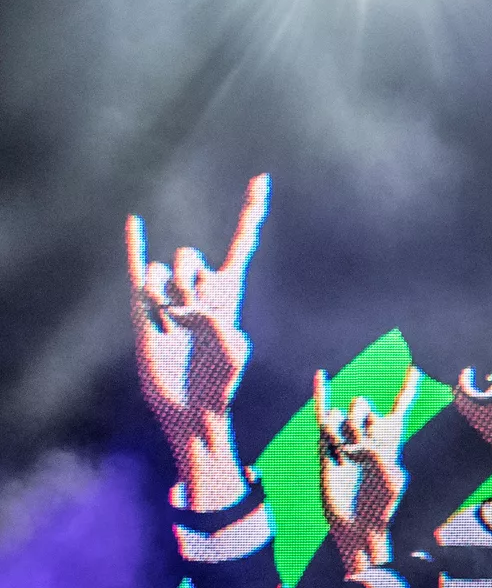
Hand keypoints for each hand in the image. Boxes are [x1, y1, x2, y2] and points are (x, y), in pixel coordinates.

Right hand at [128, 175, 268, 506]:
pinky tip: (134, 222)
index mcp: (229, 294)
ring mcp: (171, 296)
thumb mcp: (231, 354)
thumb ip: (216, 324)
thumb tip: (186, 308)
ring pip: (163, 268)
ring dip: (165, 294)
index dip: (251, 213)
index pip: (242, 245)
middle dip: (189, 282)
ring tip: (172, 324)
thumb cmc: (220, 385)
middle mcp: (201, 288)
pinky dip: (135, 244)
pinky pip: (139, 268)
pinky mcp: (146, 309)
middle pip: (191, 256)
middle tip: (193, 318)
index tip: (261, 180)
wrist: (191, 406)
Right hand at [315, 365, 419, 573]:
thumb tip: (358, 444)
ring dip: (348, 429)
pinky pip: (323, 420)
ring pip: (346, 416)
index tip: (415, 369)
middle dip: (365, 420)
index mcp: (390, 444)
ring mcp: (345, 444)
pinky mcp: (326, 451)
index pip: (399, 410)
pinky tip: (321, 376)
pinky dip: (321, 396)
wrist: (357, 526)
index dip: (407, 389)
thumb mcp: (391, 482)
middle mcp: (367, 440)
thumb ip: (381, 458)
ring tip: (349, 452)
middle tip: (364, 448)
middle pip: (366, 409)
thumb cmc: (381, 509)